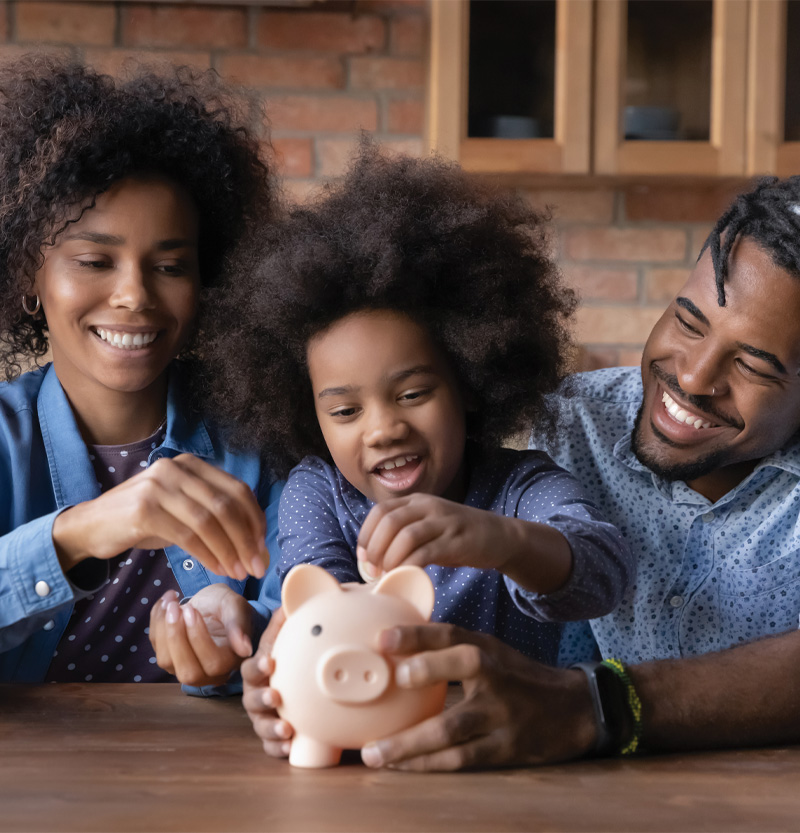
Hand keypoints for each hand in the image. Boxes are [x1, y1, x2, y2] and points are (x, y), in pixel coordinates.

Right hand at [52, 453, 268, 579]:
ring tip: (239, 572)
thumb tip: (256, 544)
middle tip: (257, 566)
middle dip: (247, 539)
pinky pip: (188, 535)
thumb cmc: (144, 521)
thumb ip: (215, 516)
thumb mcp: (182, 510)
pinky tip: (218, 569)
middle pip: (227, 505)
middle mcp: (176, 468)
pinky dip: (208, 555)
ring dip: (230, 550)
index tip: (263, 547)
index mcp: (191, 464)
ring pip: (210, 520)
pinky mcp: (144, 509)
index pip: (237, 489)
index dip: (255, 520)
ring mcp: (159, 486)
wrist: (90, 526)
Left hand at [149, 583, 253, 686]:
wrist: (211, 604)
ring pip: (166, 662)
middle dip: (177, 638)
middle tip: (175, 608)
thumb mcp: (236, 607)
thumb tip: (244, 649)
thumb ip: (239, 626)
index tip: (192, 609)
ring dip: (163, 629)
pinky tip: (165, 603)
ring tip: (170, 602)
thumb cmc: (227, 606)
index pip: (214, 664)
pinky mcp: (168, 658)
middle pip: (188, 672)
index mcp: (230, 662)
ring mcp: (185, 667)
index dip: (199, 639)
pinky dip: (156, 622)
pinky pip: (155, 646)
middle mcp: (208, 673)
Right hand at [241, 607, 293, 756]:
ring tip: (287, 729)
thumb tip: (289, 601)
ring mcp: (262, 716)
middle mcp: (255, 694)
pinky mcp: (272, 735)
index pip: (251, 667)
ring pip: (261, 725)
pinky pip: (270, 746)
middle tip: (276, 696)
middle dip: (263, 698)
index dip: (259, 665)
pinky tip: (291, 749)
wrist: (279, 676)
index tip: (270, 662)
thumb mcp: (280, 638)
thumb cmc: (280, 655)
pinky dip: (278, 748)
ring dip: (272, 727)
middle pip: (252, 699)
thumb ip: (282, 623)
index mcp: (257, 670)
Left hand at [357, 494, 502, 576]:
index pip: (380, 511)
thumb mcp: (428, 525)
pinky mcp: (457, 541)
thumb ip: (403, 533)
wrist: (500, 536)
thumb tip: (371, 556)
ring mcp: (444, 522)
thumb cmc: (457, 537)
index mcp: (417, 501)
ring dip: (389, 559)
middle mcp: (428, 506)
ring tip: (386, 575)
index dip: (365, 534)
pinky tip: (406, 576)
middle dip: (374, 548)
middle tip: (372, 570)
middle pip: (389, 521)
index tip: (363, 557)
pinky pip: (426, 553)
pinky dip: (410, 566)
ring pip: (405, 536)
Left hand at [359, 624, 595, 770]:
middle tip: (392, 679)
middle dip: (427, 670)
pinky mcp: (505, 749)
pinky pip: (461, 759)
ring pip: (453, 728)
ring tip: (373, 753)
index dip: (418, 633)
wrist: (574, 710)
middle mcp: (496, 676)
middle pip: (463, 666)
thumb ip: (450, 650)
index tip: (383, 637)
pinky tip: (400, 767)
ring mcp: (502, 715)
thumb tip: (394, 649)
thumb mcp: (491, 653)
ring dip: (410, 743)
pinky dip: (428, 764)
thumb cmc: (517, 678)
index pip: (451, 634)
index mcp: (487, 649)